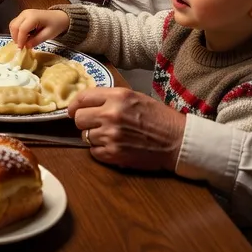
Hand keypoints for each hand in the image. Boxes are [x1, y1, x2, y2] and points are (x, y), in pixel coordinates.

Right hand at [8, 8, 68, 47]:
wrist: (60, 17)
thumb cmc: (56, 25)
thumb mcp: (48, 35)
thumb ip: (37, 40)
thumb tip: (26, 46)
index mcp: (33, 17)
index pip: (22, 29)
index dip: (20, 40)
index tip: (21, 49)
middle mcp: (25, 13)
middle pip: (14, 26)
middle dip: (16, 38)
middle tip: (21, 47)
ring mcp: (23, 13)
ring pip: (13, 24)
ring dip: (15, 34)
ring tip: (22, 42)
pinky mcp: (23, 15)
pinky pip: (15, 23)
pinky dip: (16, 31)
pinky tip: (23, 36)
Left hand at [69, 88, 186, 170]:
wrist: (178, 141)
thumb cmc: (159, 118)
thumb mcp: (135, 97)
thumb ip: (110, 98)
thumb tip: (86, 103)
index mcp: (118, 97)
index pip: (82, 97)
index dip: (75, 105)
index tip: (73, 110)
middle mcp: (111, 114)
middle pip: (79, 118)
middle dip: (85, 122)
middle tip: (96, 124)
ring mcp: (111, 135)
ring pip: (85, 136)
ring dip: (95, 137)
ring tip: (111, 136)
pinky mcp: (114, 154)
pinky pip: (94, 152)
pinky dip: (101, 151)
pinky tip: (114, 147)